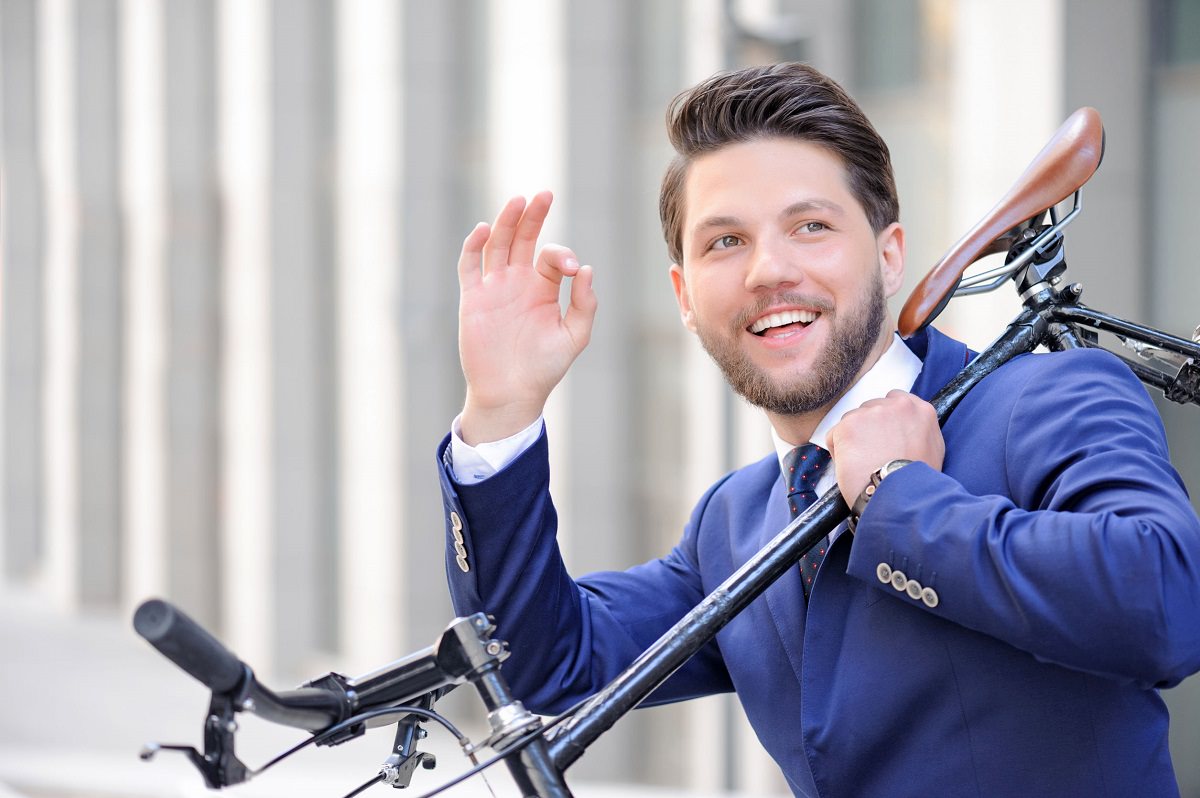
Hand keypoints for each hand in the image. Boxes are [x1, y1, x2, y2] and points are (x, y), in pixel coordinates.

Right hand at [457, 191, 597, 444]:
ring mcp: (494, 288)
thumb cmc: (544, 368)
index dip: (562, 255)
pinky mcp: (473, 299)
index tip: (572, 269)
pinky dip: (474, 246)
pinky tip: (484, 229)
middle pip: (523, 239)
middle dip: (533, 216)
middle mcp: (518, 282)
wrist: (512, 393)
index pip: (552, 256)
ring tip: (518, 200)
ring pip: (498, 245)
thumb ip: (585, 304)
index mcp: (543, 288)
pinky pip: (469, 266)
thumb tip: (587, 269)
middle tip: (545, 193)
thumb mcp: (575, 337)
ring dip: (506, 222)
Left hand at [825, 390, 944, 506]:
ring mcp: (871, 413)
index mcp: (919, 409)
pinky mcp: (848, 425)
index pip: (894, 401)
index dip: (885, 422)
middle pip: (870, 409)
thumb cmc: (917, 482)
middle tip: (872, 454)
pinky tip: (852, 468)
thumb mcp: (933, 449)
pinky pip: (834, 435)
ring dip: (852, 440)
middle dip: (868, 429)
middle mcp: (895, 405)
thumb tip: (908, 427)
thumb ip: (919, 429)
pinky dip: (839, 452)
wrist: (900, 496)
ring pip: (851, 421)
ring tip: (864, 465)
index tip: (883, 437)